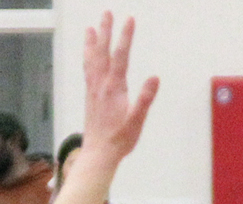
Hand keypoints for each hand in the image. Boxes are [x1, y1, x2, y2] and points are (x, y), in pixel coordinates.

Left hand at [83, 13, 158, 161]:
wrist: (99, 152)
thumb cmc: (120, 139)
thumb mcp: (137, 120)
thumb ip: (145, 98)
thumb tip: (154, 78)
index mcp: (114, 88)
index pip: (120, 56)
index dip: (125, 37)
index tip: (129, 20)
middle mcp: (101, 84)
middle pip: (102, 52)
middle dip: (105, 31)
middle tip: (107, 13)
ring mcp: (93, 89)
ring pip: (91, 59)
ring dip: (92, 42)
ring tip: (91, 27)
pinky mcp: (90, 95)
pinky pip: (87, 69)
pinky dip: (87, 57)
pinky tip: (88, 55)